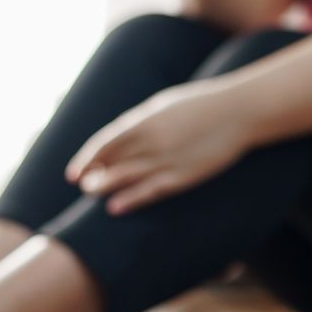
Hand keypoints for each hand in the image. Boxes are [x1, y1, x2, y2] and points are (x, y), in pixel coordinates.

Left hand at [65, 80, 254, 215]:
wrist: (239, 111)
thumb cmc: (201, 104)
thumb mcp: (164, 105)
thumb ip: (140, 121)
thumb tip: (120, 135)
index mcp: (144, 121)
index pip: (104, 144)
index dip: (85, 160)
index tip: (73, 173)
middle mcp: (151, 141)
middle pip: (111, 163)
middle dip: (94, 176)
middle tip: (84, 185)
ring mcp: (167, 159)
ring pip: (126, 178)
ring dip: (106, 188)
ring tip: (93, 194)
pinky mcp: (184, 175)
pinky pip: (151, 190)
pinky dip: (131, 199)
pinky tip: (116, 207)